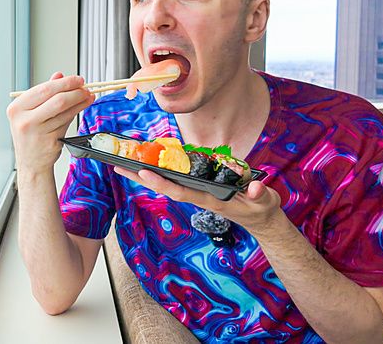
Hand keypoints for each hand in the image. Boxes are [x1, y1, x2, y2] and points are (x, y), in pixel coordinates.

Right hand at [7, 72, 95, 175]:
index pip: (44, 89)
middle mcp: (24, 120)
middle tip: (84, 87)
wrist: (31, 163)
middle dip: (74, 91)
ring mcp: (37, 132)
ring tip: (87, 96)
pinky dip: (77, 112)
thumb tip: (59, 76)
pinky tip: (81, 107)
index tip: (77, 79)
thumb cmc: (31, 135)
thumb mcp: (30, 112)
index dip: (64, 83)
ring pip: (65, 111)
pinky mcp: (50, 141)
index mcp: (16, 108)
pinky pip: (67, 122)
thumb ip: (44, 93)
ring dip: (80, 101)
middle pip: (56, 99)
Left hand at [113, 166, 283, 235]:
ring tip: (123, 162)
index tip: (143, 173)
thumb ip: (259, 194)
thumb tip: (254, 188)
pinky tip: (146, 163)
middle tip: (117, 166)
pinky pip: (174, 180)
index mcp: (210, 200)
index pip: (181, 191)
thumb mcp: (265, 202)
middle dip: (140, 177)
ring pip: (166, 183)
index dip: (162, 183)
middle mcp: (198, 197)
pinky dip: (159, 172)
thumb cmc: (261, 209)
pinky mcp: (198, 190)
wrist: (261, 220)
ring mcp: (197, 194)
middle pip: (165, 187)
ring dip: (144, 174)